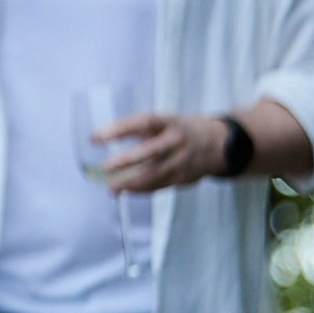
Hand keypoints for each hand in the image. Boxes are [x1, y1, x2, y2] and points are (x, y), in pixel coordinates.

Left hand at [94, 111, 228, 193]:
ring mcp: (182, 160)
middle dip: (127, 160)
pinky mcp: (184, 178)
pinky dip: (141, 190)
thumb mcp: (161, 121)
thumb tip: (97, 137)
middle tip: (106, 167)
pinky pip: (160, 186)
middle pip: (151, 151)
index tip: (96, 137)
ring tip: (111, 188)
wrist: (217, 144)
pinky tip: (126, 191)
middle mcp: (177, 140)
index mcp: (169, 122)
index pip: (144, 122)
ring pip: (156, 174)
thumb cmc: (178, 131)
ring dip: (131, 183)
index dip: (120, 128)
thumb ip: (135, 128)